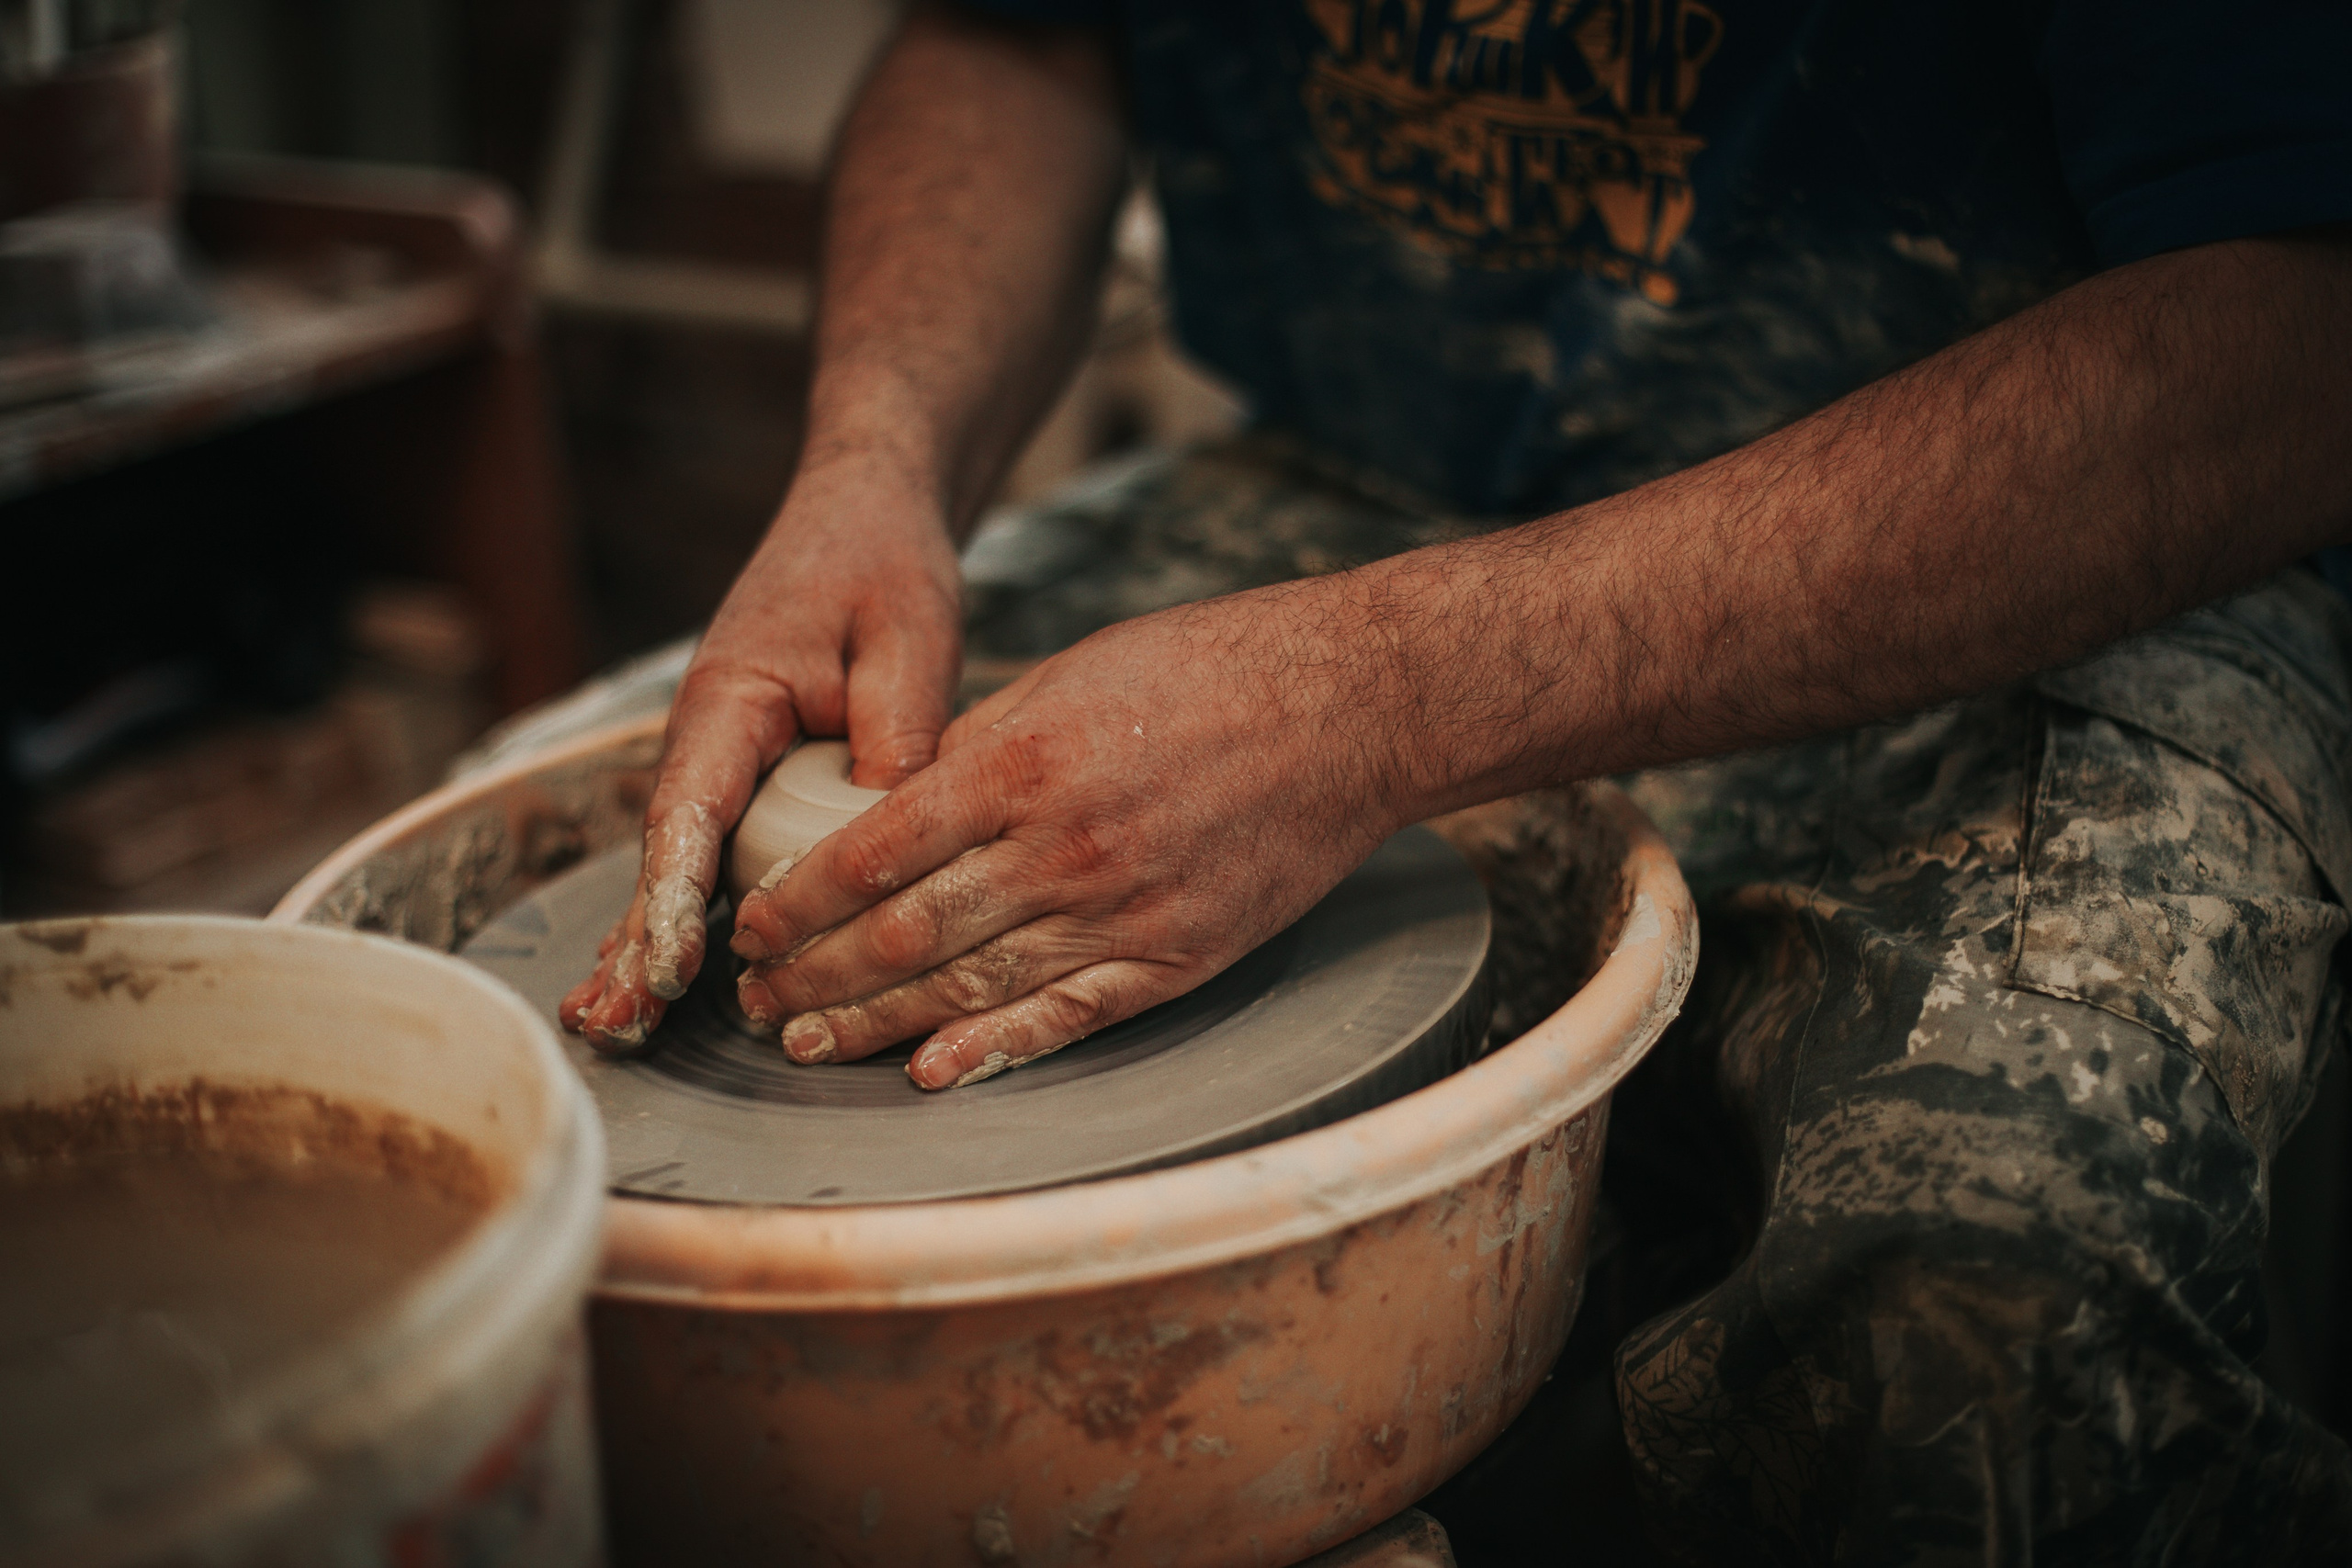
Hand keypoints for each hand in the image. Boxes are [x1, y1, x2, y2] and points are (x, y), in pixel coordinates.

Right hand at [561, 457, 963, 1049]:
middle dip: (638, 938)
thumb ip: (899, 736)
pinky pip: (711, 851)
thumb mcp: (908, 641)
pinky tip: (662, 978)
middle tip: (616, 1023)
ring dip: (647, 937)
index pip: (690, 810)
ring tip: (613, 1024)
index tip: (673, 963)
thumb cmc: (883, 565)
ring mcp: (721, 756)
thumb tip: (890, 840)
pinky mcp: (747, 771)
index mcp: (731, 698)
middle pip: (665, 851)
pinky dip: (684, 911)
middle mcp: (708, 734)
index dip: (676, 893)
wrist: (865, 512)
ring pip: (679, 860)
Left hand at [727, 578, 1406, 1087]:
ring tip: (810, 1042)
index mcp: (1023, 763)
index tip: (753, 926)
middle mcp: (1062, 846)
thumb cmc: (1212, 670)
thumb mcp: (1070, 674)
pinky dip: (994, 1050)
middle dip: (816, 975)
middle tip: (760, 1001)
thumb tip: (896, 806)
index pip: (871, 850)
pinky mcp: (1176, 956)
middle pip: (904, 932)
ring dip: (877, 1022)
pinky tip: (931, 1072)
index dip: (798, 900)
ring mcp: (1122, 911)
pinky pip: (1069, 1016)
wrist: (1351, 709)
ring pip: (971, 986)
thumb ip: (981, 747)